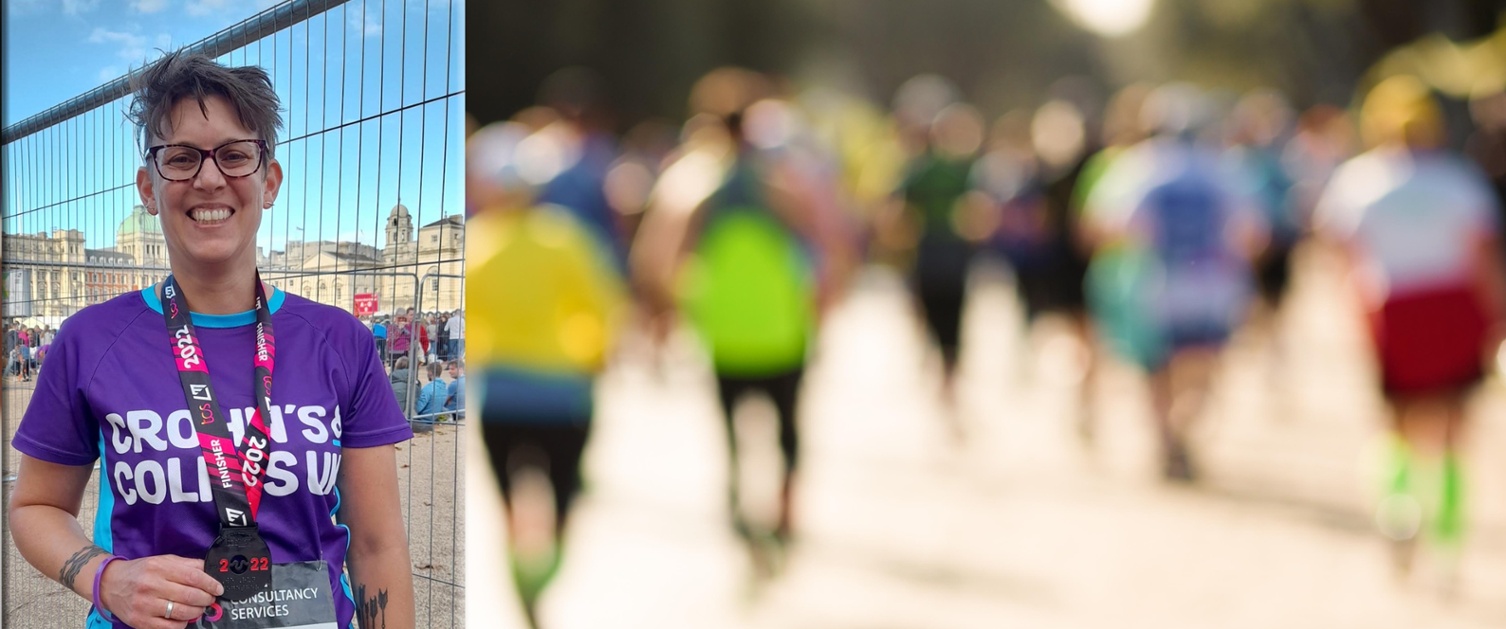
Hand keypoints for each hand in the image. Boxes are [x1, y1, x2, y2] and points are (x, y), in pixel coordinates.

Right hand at [99, 555, 222, 628]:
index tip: (218, 589)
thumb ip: (187, 564)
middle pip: (190, 596)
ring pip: (182, 613)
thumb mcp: (163, 561)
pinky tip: (183, 618)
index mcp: (159, 568)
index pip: (193, 577)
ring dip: (197, 612)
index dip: (210, 584)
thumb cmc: (140, 572)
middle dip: (206, 599)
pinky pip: (170, 627)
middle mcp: (151, 586)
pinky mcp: (141, 621)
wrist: (109, 584)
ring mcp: (145, 606)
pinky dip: (182, 624)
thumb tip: (210, 571)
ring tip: (199, 608)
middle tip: (210, 599)